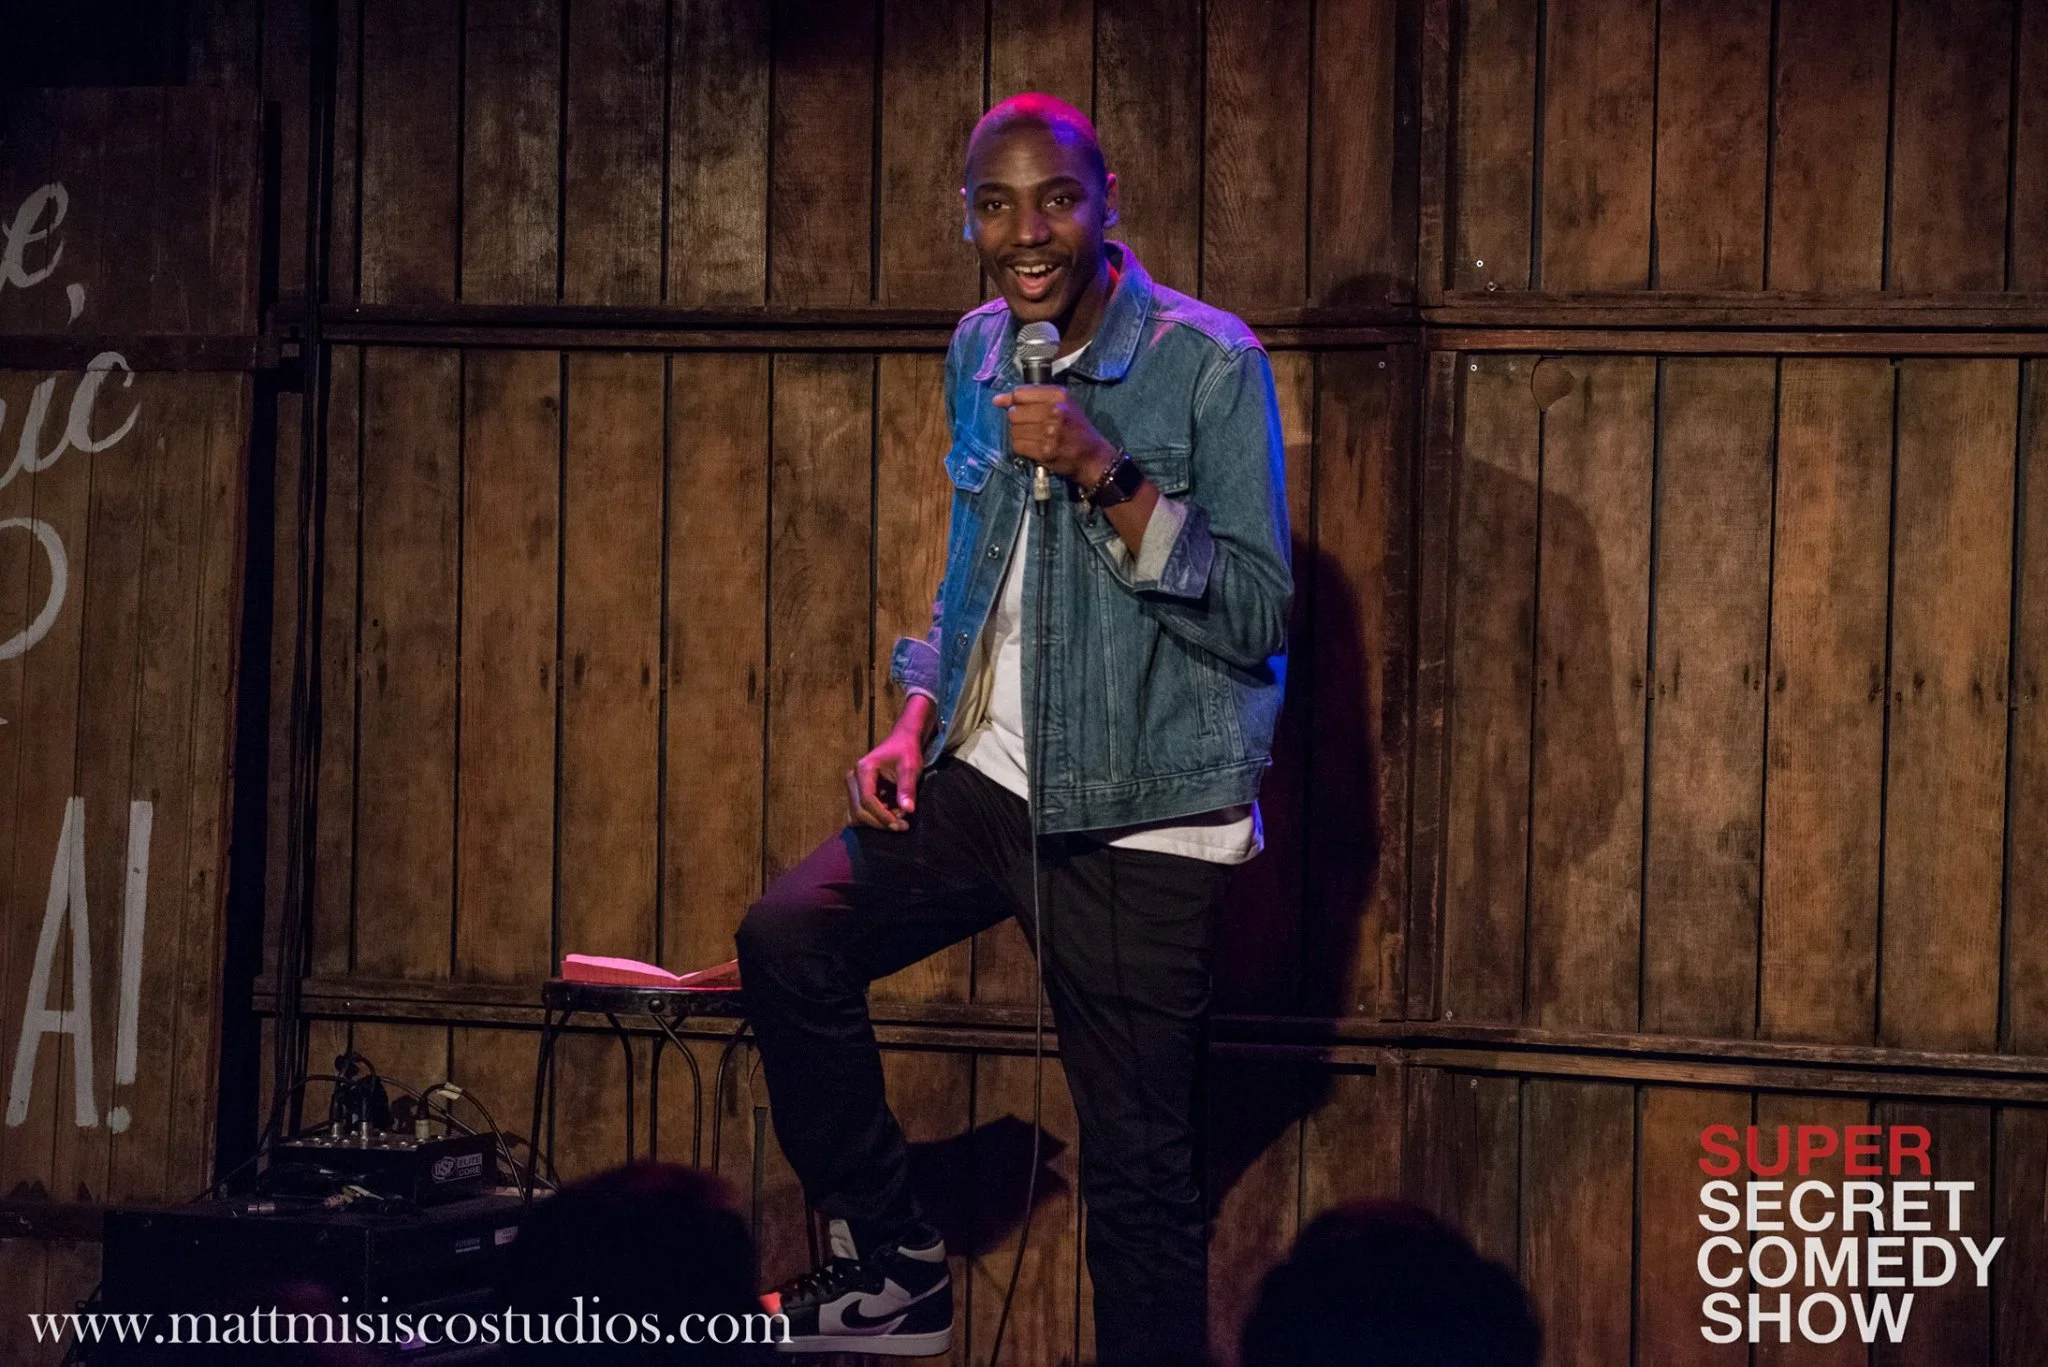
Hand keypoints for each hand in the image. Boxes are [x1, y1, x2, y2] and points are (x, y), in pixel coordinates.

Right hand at [847, 726, 923, 830]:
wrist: (902, 741)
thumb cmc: (906, 752)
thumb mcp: (910, 767)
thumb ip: (907, 788)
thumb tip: (908, 810)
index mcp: (864, 769)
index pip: (867, 800)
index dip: (882, 816)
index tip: (900, 824)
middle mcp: (853, 778)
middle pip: (859, 810)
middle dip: (881, 822)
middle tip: (903, 825)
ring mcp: (852, 786)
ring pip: (856, 815)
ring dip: (877, 822)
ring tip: (897, 818)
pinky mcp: (856, 793)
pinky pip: (858, 813)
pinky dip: (873, 819)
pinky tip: (890, 815)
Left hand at [994, 385, 1117, 486]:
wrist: (1092, 456)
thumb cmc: (1075, 428)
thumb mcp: (1061, 405)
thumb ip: (1032, 398)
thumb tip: (998, 400)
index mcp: (1058, 395)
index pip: (1020, 393)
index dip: (1011, 400)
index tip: (1005, 404)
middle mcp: (1055, 411)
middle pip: (1015, 413)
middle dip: (1018, 421)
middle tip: (1030, 426)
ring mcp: (1050, 432)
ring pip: (1014, 430)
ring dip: (1020, 435)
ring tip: (1034, 437)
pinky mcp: (1045, 451)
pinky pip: (1018, 446)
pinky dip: (1022, 448)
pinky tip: (1034, 447)